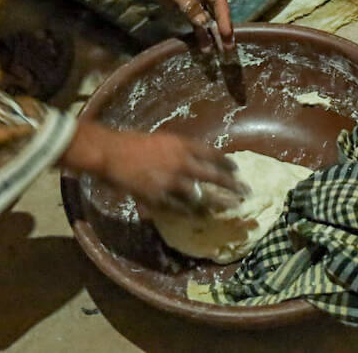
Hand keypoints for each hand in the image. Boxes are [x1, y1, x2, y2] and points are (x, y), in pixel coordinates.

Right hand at [62, 123, 245, 212]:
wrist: (111, 152)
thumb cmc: (133, 142)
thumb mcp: (161, 140)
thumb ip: (179, 150)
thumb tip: (195, 160)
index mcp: (182, 145)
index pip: (213, 154)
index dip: (227, 164)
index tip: (238, 170)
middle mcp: (181, 162)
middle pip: (213, 176)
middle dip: (231, 186)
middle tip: (245, 194)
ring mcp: (170, 181)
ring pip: (199, 196)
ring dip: (215, 203)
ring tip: (229, 209)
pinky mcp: (158, 197)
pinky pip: (179, 208)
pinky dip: (190, 212)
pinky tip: (199, 216)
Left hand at [132, 0, 233, 51]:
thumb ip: (188, 4)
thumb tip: (205, 23)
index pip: (219, 0)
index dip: (224, 18)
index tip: (227, 34)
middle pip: (216, 10)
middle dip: (221, 28)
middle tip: (227, 48)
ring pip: (206, 16)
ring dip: (211, 32)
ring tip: (216, 51)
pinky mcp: (183, 4)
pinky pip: (195, 18)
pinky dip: (199, 30)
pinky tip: (202, 44)